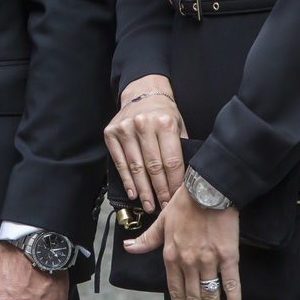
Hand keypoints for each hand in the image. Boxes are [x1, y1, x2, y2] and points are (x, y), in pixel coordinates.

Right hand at [105, 75, 185, 211]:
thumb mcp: (179, 125)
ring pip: (136, 167)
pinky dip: (127, 180)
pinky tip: (133, 192)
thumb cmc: (163, 112)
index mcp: (165, 122)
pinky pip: (120, 162)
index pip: (172, 162)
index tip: (175, 200)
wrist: (143, 92)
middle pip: (154, 167)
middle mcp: (144, 124)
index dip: (174, 185)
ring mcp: (125, 128)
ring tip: (148, 204)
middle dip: (160, 191)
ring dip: (143, 190)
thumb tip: (187, 180)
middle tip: (163, 206)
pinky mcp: (112, 133)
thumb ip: (182, 149)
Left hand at [126, 187, 240, 299]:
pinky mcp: (228, 256)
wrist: (207, 188)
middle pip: (193, 299)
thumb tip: (129, 247)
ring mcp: (208, 260)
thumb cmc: (184, 202)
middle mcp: (188, 262)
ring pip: (209, 296)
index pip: (175, 291)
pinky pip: (231, 283)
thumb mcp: (161, 220)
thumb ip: (147, 239)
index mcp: (171, 255)